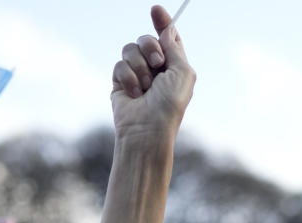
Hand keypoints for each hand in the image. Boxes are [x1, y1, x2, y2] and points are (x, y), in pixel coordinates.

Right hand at [111, 5, 195, 141]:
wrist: (147, 130)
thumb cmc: (169, 106)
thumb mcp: (182, 73)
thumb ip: (174, 48)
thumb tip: (167, 30)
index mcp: (174, 66)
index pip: (167, 38)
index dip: (162, 23)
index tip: (156, 9)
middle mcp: (155, 69)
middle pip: (147, 39)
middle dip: (151, 47)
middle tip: (158, 64)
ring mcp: (137, 75)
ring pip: (130, 49)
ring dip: (140, 66)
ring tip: (145, 87)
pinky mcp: (120, 82)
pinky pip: (119, 64)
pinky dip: (128, 78)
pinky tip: (134, 94)